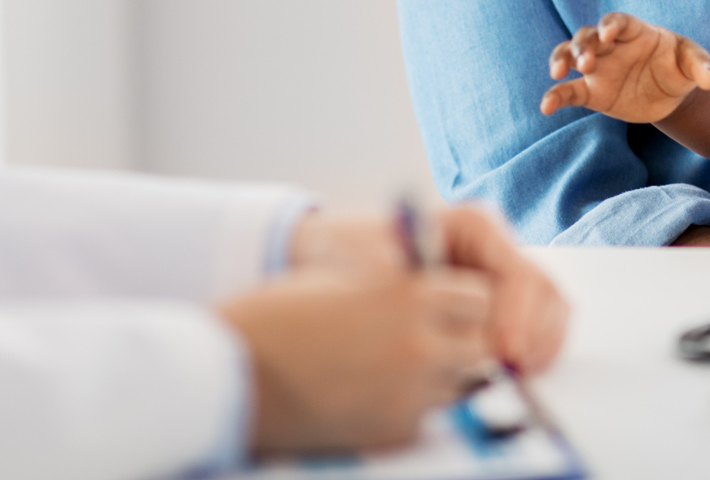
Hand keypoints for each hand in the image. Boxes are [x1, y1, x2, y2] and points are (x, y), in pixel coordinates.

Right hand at [218, 268, 490, 455]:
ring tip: (391, 366)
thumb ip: (394, 282)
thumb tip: (433, 284)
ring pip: (457, 384)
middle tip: (429, 339)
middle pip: (480, 345)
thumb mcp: (342, 278)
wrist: (230, 373)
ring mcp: (409, 393)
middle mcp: (418, 343)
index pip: (478, 296)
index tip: (444, 304)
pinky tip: (371, 394)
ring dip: (439, 375)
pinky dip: (411, 407)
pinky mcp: (393, 432)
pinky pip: (426, 417)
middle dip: (461, 340)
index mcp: (406, 294)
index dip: (462, 300)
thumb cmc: (276, 315)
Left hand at [287, 206, 568, 374]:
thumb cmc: (353, 252)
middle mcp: (496, 250)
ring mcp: (501, 280)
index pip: (516, 270)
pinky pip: (533, 328)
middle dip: (534, 333)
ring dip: (540, 345)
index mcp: (474, 226)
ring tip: (517, 377)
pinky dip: (532, 351)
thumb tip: (412, 290)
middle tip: (515, 371)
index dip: (518, 312)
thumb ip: (397, 274)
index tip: (503, 349)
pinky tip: (511, 375)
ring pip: (547, 310)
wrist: (338, 260)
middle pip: (541, 290)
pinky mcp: (499, 310)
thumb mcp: (367, 257)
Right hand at [540, 12, 709, 122]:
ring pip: (570, 55)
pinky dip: (555, 96)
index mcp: (634, 31)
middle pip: (588, 36)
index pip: (617, 21)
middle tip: (585, 61)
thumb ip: (701, 66)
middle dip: (583, 46)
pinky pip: (569, 91)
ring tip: (559, 72)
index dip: (610, 25)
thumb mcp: (694, 63)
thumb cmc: (680, 68)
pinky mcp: (591, 92)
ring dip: (562, 59)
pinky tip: (546, 107)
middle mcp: (609, 46)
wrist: (671, 94)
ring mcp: (597, 68)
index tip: (607, 34)